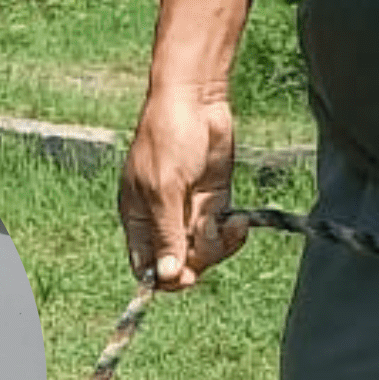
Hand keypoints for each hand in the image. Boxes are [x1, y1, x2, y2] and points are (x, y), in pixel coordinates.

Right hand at [120, 84, 251, 289]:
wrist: (196, 101)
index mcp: (139, 220)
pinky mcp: (213, 204)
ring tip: (227, 224)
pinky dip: (233, 235)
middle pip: (179, 265)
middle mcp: (162, 221)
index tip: (185, 276)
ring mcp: (188, 213)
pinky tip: (239, 222)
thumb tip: (167, 275)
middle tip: (208, 238)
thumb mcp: (164, 189)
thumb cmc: (168, 137)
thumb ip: (166, 234)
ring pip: (203, 254)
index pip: (146, 267)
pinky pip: (222, 236)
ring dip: (218, 246)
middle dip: (197, 259)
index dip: (165, 278)